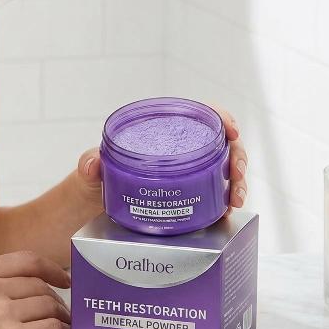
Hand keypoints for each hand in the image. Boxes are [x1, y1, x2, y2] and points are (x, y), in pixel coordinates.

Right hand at [0, 251, 70, 328]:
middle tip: (62, 312)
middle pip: (39, 285)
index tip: (64, 278)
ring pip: (49, 306)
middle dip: (57, 299)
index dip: (51, 268)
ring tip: (64, 326)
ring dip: (62, 317)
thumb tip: (33, 285)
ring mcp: (1, 313)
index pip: (26, 260)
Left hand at [75, 106, 247, 214]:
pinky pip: (215, 196)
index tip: (232, 131)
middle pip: (221, 144)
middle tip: (237, 176)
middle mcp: (180, 149)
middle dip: (238, 157)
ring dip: (236, 183)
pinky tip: (226, 213)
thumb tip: (92, 165)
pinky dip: (225, 203)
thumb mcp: (91, 171)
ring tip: (234, 202)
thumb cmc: (95, 179)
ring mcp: (188, 173)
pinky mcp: (189, 197)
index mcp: (162, 131)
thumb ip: (90, 165)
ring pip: (224, 170)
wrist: (93, 210)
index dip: (222, 118)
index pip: (201, 114)